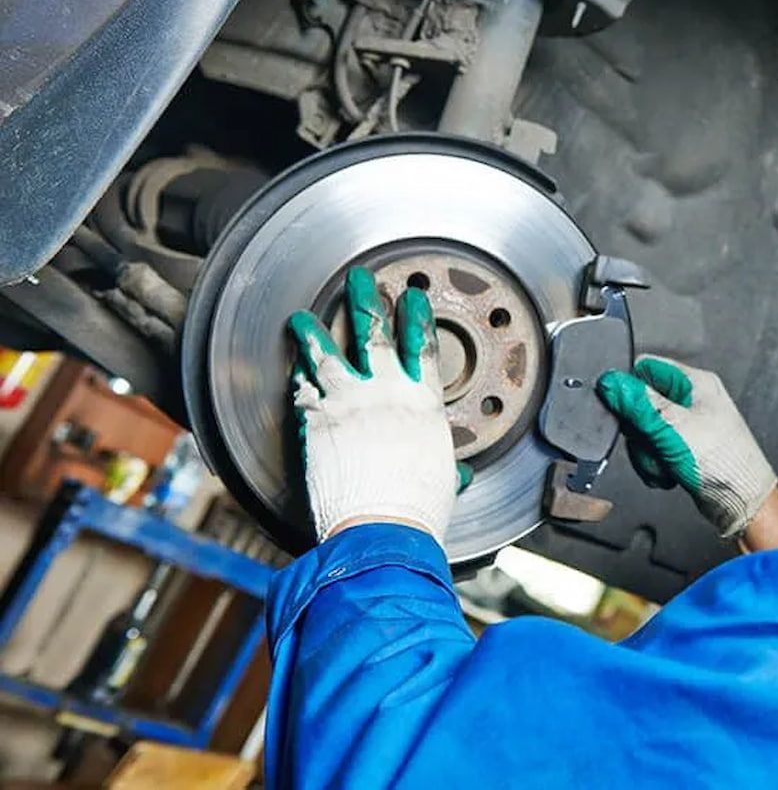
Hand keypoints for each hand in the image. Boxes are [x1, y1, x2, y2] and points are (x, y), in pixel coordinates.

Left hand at [287, 266, 471, 545]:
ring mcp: (349, 401)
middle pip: (375, 334)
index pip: (422, 348)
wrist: (381, 526)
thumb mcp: (442, 481)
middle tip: (359, 279)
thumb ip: (448, 470)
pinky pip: (304, 383)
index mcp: (422, 403)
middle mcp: (386, 392)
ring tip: (303, 316)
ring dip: (315, 330)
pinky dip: (297, 367)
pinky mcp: (317, 418)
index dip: (416, 319)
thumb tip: (459, 476)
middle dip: (367, 302)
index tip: (412, 298)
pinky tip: (291, 357)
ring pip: (328, 352)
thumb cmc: (415, 509)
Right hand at [597, 356, 776, 537]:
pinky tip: (667, 472)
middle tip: (650, 442)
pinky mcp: (684, 447)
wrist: (742, 503)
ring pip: (644, 430)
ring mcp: (688, 425)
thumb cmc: (724, 462)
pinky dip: (655, 464)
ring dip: (646, 452)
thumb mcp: (672, 426)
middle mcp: (692, 400)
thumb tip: (611, 382)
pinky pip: (653, 449)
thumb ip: (637, 403)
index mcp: (694, 382)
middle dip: (639, 430)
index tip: (622, 408)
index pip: (646, 368)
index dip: (628, 387)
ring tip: (663, 462)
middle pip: (640, 403)